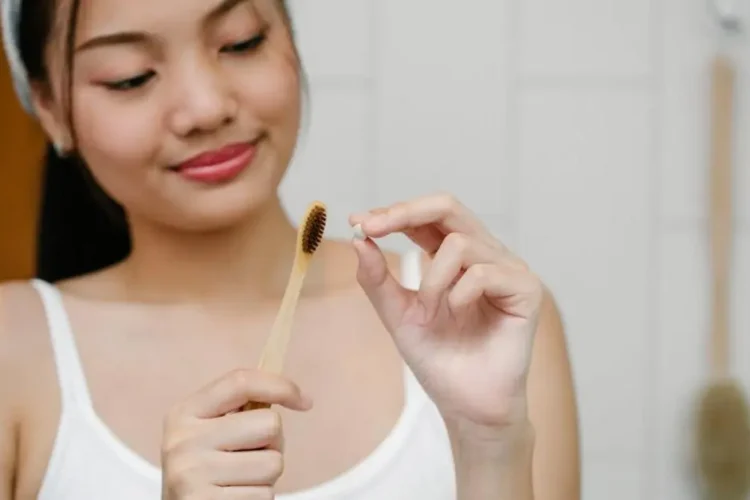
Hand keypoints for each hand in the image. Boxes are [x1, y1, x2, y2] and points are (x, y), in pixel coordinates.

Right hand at [161, 369, 311, 498]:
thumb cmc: (203, 471)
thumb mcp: (207, 432)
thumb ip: (239, 410)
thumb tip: (295, 395)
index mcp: (184, 413)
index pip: (241, 382)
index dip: (280, 386)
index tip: (304, 401)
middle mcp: (184, 440)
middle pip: (270, 424)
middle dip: (273, 443)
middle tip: (251, 457)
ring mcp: (193, 474)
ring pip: (273, 463)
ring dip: (266, 476)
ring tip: (241, 481)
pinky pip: (264, 495)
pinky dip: (258, 499)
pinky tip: (235, 497)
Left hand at [350, 193, 543, 434]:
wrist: (466, 404)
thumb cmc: (438, 359)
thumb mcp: (398, 315)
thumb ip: (378, 280)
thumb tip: (359, 240)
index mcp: (454, 256)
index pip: (426, 218)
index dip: (393, 213)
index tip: (359, 221)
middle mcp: (483, 254)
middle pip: (448, 207)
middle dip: (405, 213)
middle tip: (372, 226)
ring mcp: (508, 269)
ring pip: (461, 243)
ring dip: (432, 279)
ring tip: (430, 310)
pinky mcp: (527, 290)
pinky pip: (485, 273)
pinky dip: (460, 294)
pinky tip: (458, 315)